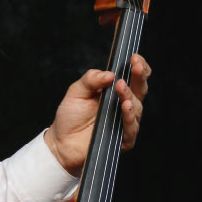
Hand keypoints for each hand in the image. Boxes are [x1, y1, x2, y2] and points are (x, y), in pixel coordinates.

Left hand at [45, 54, 150, 173]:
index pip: (134, 77)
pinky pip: (131, 128)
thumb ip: (91, 79)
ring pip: (137, 108)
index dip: (138, 66)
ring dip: (130, 96)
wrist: (61, 143)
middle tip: (135, 66)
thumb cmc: (71, 116)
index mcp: (115, 91)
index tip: (134, 58)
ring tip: (121, 87)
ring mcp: (124, 123)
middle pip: (140, 89)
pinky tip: (125, 107)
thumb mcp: (76, 91)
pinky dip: (129, 117)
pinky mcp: (122, 140)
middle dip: (139, 77)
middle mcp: (123, 106)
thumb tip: (109, 73)